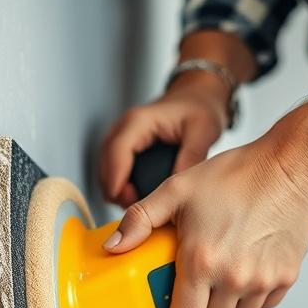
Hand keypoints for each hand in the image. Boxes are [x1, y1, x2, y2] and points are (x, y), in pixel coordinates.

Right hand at [99, 72, 228, 207]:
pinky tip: (137, 198)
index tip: (127, 203)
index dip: (117, 181)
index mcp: (139, 121)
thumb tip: (179, 189)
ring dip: (116, 189)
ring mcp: (122, 136)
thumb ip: (191, 158)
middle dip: (115, 190)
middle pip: (105, 164)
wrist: (198, 96)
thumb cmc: (200, 108)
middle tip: (136, 211)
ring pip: (106, 169)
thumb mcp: (202, 132)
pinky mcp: (126, 146)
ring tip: (138, 206)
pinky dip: (120, 184)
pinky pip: (113, 169)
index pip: (117, 153)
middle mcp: (124, 127)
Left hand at [103, 133, 307, 307]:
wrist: (293, 168)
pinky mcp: (285, 278)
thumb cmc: (238, 175)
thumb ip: (140, 220)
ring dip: (226, 305)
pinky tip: (247, 269)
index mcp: (201, 262)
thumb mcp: (178, 189)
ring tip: (222, 277)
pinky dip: (253, 296)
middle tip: (197, 287)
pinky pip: (264, 304)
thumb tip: (113, 246)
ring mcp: (261, 281)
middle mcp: (232, 279)